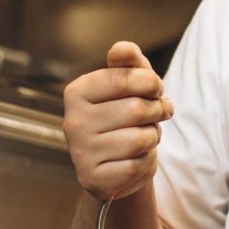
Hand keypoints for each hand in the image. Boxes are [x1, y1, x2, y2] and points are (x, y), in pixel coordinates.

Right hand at [63, 41, 173, 201]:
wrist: (116, 164)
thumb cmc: (125, 116)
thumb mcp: (129, 85)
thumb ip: (129, 62)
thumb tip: (122, 48)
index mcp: (76, 92)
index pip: (125, 78)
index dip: (151, 83)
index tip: (156, 89)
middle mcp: (72, 121)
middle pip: (136, 109)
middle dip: (156, 111)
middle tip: (155, 114)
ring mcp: (80, 153)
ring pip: (139, 139)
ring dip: (153, 137)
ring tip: (145, 136)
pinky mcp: (93, 179)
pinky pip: (137, 166)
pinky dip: (145, 162)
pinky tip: (135, 159)